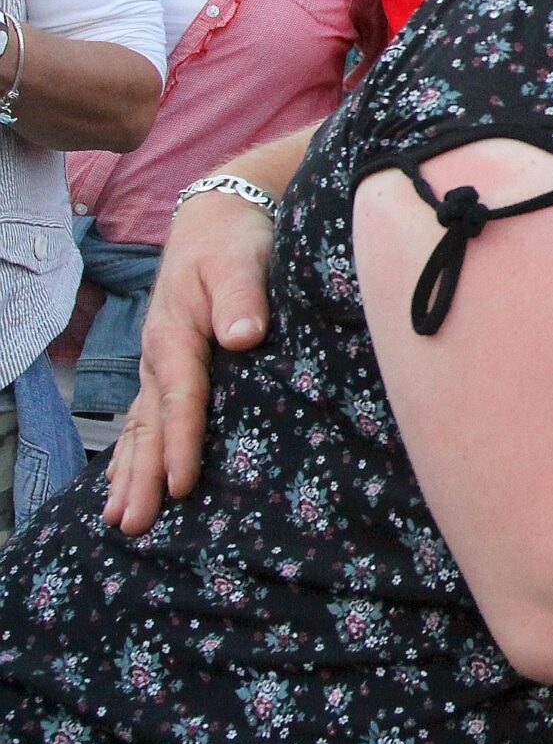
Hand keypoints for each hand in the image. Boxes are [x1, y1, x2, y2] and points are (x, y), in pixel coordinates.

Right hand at [104, 189, 278, 534]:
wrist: (216, 218)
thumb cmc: (233, 242)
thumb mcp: (241, 261)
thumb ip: (243, 299)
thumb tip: (242, 336)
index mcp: (176, 335)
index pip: (180, 399)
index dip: (180, 443)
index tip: (181, 484)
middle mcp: (159, 356)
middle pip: (149, 425)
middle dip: (141, 477)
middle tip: (133, 525)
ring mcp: (159, 363)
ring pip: (140, 427)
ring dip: (129, 474)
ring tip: (119, 520)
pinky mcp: (168, 364)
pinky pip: (145, 417)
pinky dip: (134, 451)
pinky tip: (124, 482)